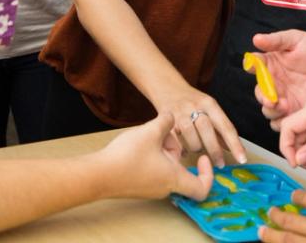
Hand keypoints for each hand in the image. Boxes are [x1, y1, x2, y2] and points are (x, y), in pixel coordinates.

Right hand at [98, 112, 213, 200]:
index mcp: (174, 179)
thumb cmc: (127, 157)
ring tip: (149, 136)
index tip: (202, 157)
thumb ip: (166, 121)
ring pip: (167, 167)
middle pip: (182, 170)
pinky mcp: (139, 185)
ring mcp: (151, 188)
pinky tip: (140, 143)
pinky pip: (154, 170)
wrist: (98, 174)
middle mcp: (165, 187)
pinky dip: (153, 155)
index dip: (208, 174)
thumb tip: (172, 116)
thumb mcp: (151, 131)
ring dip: (162, 150)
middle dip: (176, 149)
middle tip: (164, 135)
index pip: (202, 188)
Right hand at [152, 85, 247, 168]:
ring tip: (198, 150)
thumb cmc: (192, 100)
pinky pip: (176, 140)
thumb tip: (233, 148)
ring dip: (197, 148)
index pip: (225, 126)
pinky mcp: (166, 121)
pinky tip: (184, 151)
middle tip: (220, 164)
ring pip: (191, 137)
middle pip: (208, 130)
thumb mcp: (209, 107)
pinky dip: (182, 149)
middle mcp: (195, 106)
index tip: (242, 159)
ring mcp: (180, 113)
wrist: (166, 86)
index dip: (235, 144)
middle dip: (215, 150)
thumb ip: (219, 127)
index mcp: (209, 103)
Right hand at [252, 31, 305, 122]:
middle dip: (263, 97)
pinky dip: (284, 124)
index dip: (251, 66)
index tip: (252, 66)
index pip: (254, 65)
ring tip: (286, 106)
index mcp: (269, 65)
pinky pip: (282, 123)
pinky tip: (293, 117)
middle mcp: (272, 84)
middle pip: (259, 93)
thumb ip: (277, 40)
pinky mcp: (293, 113)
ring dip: (273, 111)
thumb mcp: (297, 40)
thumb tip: (257, 39)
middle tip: (272, 98)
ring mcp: (282, 100)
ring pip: (268, 111)